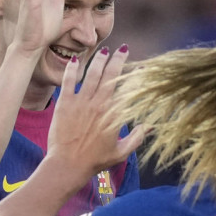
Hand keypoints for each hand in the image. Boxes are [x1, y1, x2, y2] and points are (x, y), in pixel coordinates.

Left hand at [44, 46, 145, 183]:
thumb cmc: (95, 161)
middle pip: (110, 75)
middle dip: (118, 59)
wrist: (67, 165)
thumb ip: (137, 137)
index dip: (134, 75)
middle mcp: (99, 103)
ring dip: (98, 60)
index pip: (127, 88)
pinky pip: (68, 81)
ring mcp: (81, 102)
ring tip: (103, 50)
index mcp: (114, 114)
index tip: (140, 67)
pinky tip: (75, 60)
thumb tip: (150, 126)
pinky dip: (71, 69)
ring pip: (91, 74)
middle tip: (122, 49)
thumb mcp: (121, 152)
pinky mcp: (64, 104)